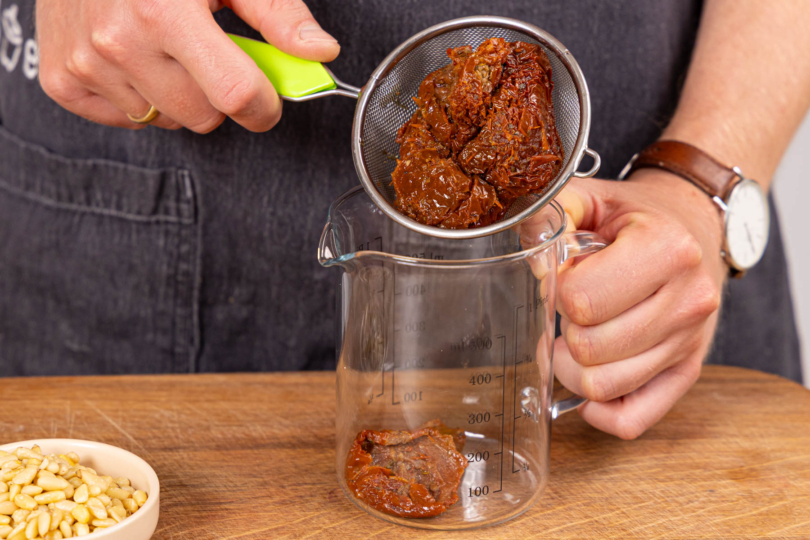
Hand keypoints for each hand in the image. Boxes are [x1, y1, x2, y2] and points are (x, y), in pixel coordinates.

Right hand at [36, 0, 339, 131]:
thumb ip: (277, 14)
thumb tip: (320, 52)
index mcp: (166, 12)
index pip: (236, 95)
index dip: (265, 105)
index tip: (267, 98)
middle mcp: (120, 41)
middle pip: (204, 117)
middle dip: (219, 94)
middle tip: (208, 53)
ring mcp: (85, 63)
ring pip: (167, 121)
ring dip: (177, 93)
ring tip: (166, 46)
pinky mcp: (61, 78)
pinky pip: (125, 121)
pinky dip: (138, 97)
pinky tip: (136, 59)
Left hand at [553, 170, 725, 438]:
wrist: (694, 226)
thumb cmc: (637, 217)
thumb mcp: (595, 197)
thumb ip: (553, 214)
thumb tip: (532, 255)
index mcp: (667, 250)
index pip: (583, 300)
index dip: (559, 292)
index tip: (567, 277)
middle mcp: (688, 301)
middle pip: (590, 349)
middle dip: (565, 328)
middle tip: (569, 310)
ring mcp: (689, 342)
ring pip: (602, 387)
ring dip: (572, 367)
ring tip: (575, 337)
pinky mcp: (686, 371)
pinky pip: (632, 419)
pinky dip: (600, 411)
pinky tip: (588, 379)